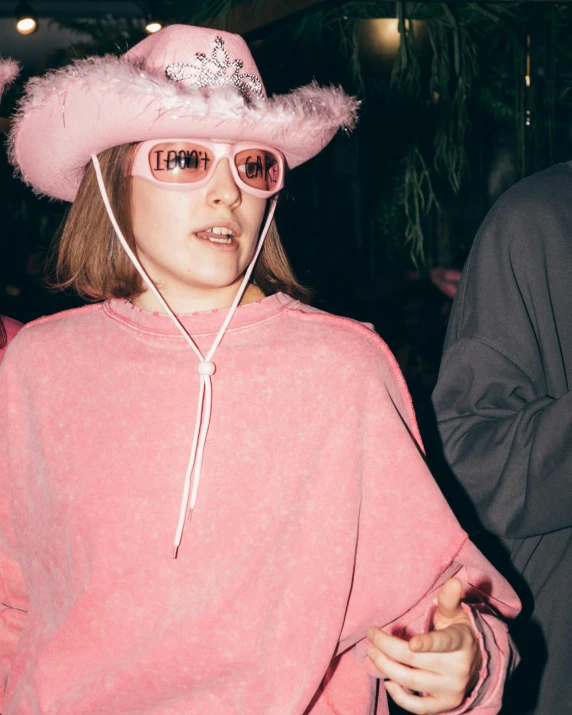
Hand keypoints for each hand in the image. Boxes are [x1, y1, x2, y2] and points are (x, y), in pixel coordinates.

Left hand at [367, 578, 481, 713]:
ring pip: (411, 682)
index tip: (412, 643)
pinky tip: (388, 681)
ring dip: (386, 667)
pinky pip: (419, 708)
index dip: (428, 644)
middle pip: (414, 660)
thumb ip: (449, 599)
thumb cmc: (457, 630)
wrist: (475, 661)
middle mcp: (458, 669)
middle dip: (386, 647)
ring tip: (372, 653)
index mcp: (461, 642)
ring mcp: (452, 690)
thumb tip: (454, 582)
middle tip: (371, 635)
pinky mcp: (445, 705)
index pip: (443, 643)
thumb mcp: (454, 613)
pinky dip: (400, 697)